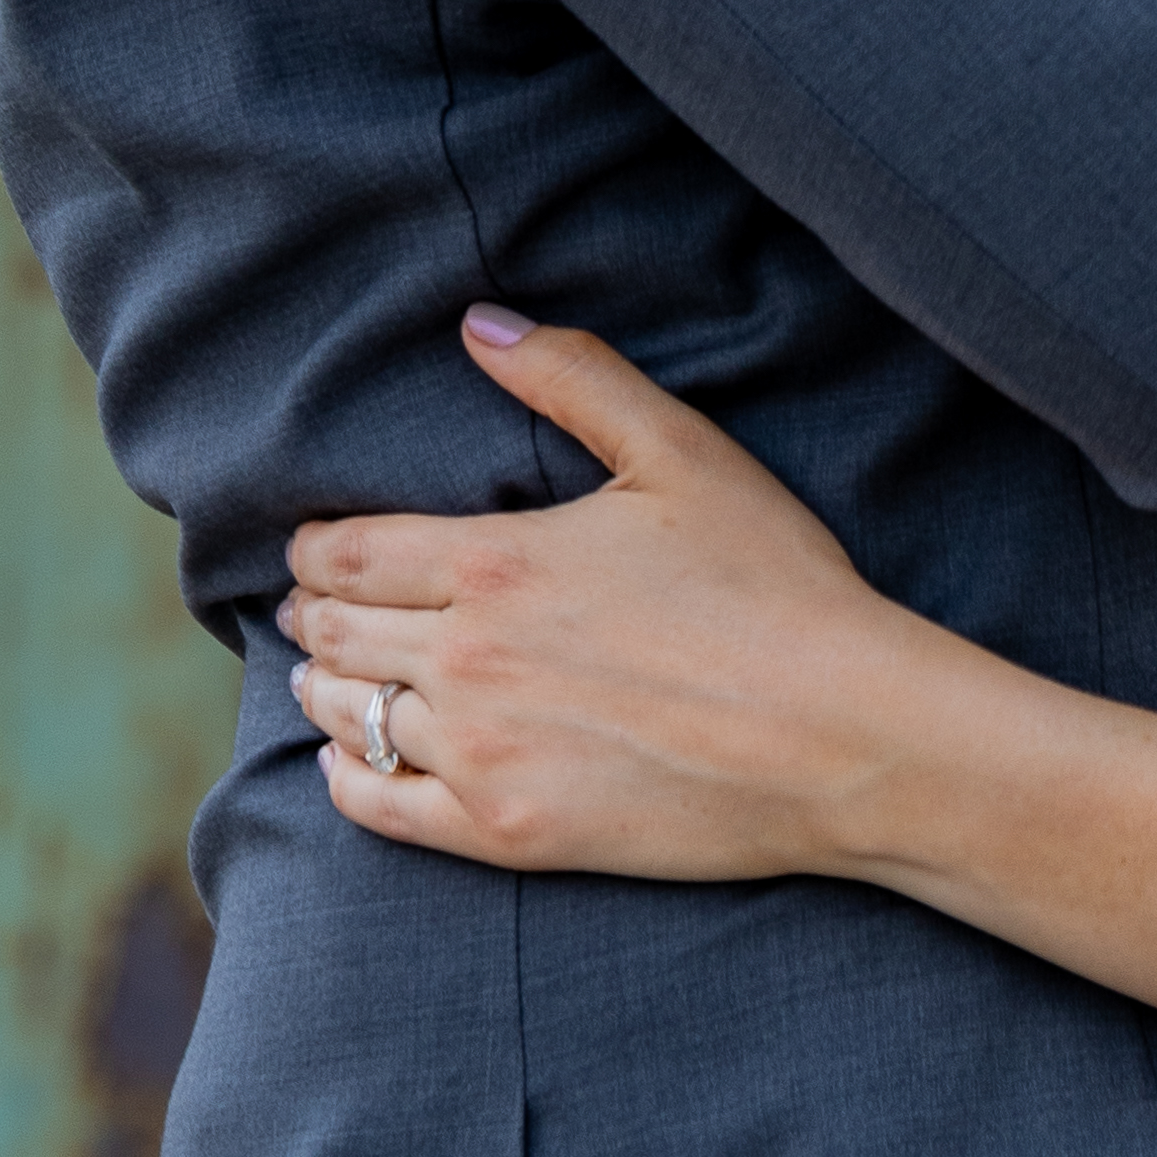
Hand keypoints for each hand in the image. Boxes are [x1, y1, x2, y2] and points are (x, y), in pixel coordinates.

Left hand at [280, 315, 937, 877]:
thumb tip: (479, 324)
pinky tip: (356, 758)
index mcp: (495, 561)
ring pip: (345, 717)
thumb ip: (575, 378)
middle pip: (334, 633)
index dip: (314, 546)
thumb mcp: (684, 453)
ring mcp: (481, 754)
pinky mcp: (508, 832)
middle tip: (315, 606)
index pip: (346, 550)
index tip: (317, 546)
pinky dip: (347, 775)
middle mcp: (466, 659)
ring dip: (325, 688)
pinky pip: (377, 807)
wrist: (842, 737)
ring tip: (333, 675)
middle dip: (315, 611)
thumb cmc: (774, 586)